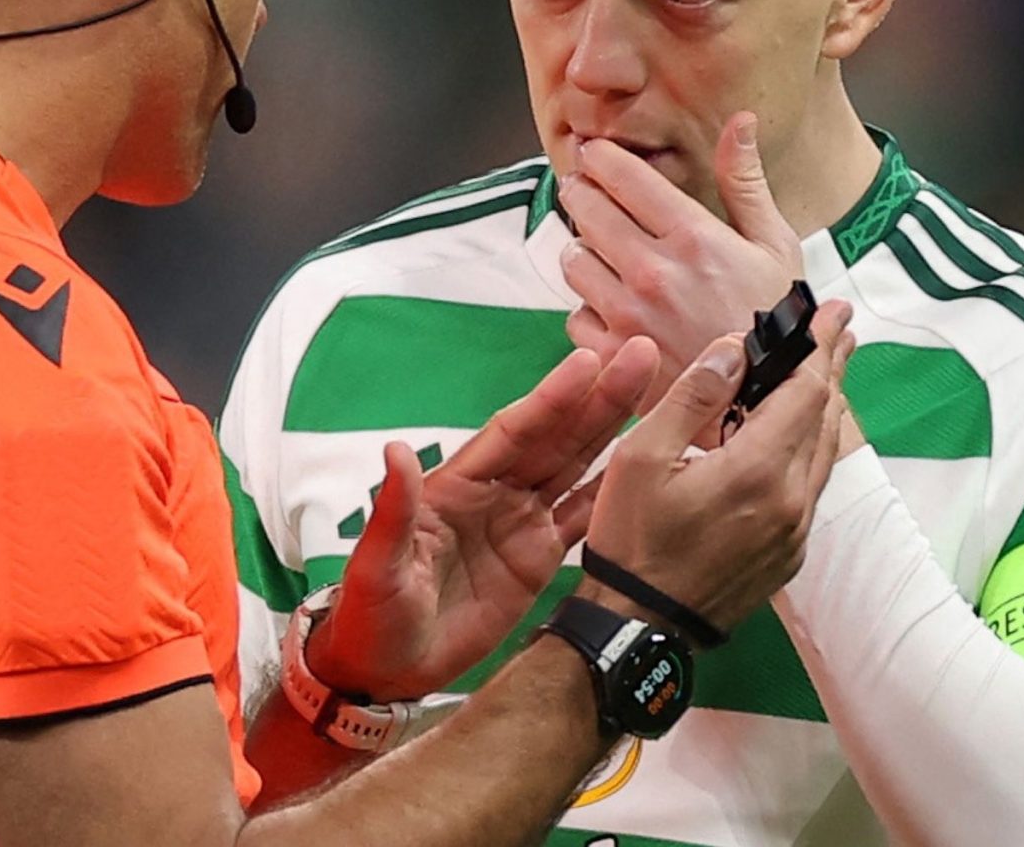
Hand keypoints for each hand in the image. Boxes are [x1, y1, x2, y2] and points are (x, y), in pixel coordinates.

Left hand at [307, 338, 660, 701]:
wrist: (387, 669)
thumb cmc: (370, 613)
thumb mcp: (377, 564)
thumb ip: (394, 511)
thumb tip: (395, 452)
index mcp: (457, 485)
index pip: (513, 432)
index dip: (551, 399)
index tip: (587, 362)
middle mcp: (494, 494)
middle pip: (554, 438)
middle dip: (597, 398)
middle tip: (640, 355)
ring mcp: (519, 524)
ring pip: (574, 467)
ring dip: (611, 430)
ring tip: (654, 391)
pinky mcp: (537, 559)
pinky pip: (581, 518)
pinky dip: (613, 494)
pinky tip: (646, 469)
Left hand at [559, 112, 800, 411]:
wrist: (769, 403)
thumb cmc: (778, 322)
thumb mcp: (776, 247)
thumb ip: (747, 182)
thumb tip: (740, 121)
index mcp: (693, 237)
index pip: (621, 175)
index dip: (600, 158)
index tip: (596, 154)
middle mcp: (654, 272)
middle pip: (585, 209)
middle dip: (581, 194)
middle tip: (586, 193)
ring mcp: (629, 316)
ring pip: (572, 261)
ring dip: (584, 252)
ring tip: (604, 254)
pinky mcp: (614, 357)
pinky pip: (575, 317)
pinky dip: (589, 311)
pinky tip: (613, 310)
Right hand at [580, 301, 854, 632]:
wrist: (641, 625)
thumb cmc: (631, 540)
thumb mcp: (643, 456)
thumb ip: (693, 396)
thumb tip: (735, 347)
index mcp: (757, 470)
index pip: (806, 392)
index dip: (819, 348)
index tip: (830, 313)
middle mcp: (790, 500)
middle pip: (824, 418)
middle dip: (831, 368)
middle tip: (838, 329)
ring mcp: (794, 531)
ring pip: (822, 454)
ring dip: (824, 407)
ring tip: (827, 372)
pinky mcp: (789, 553)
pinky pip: (811, 487)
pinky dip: (809, 448)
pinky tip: (797, 435)